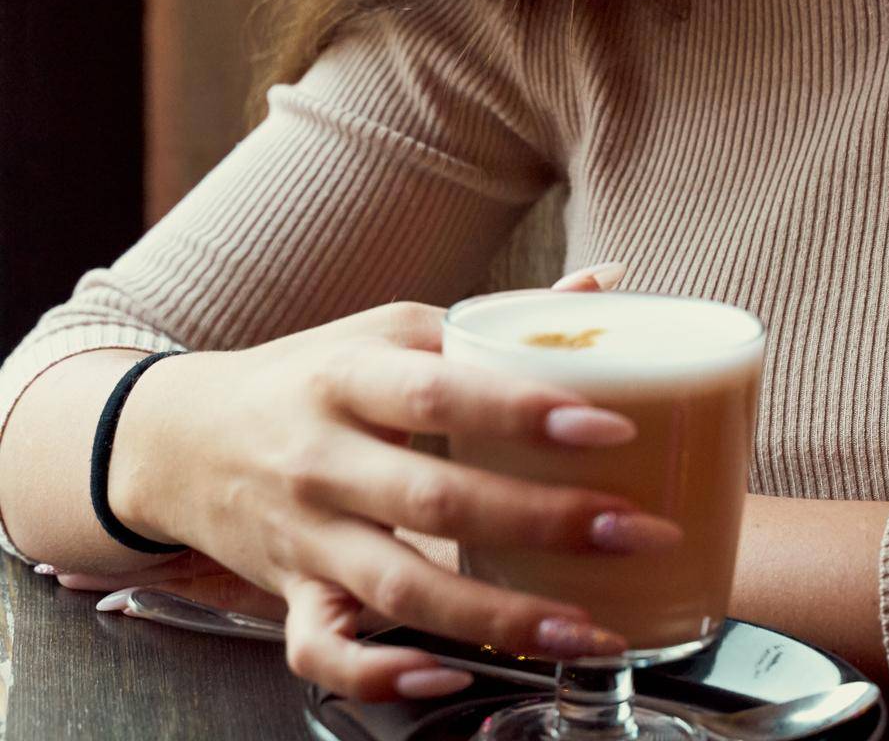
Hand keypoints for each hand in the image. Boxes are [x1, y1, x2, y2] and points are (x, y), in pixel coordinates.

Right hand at [52, 262, 671, 703]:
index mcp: (352, 376)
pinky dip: (386, 675)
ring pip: (402, 590)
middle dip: (544, 520)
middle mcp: (324, 458)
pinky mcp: (288, 596)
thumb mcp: (390, 330)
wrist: (184, 437)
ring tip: (590, 626)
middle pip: (436, 498)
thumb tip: (607, 284)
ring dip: (502, 616)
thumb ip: (498, 321)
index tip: (608, 426)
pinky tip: (457, 673)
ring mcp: (306, 536)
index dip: (525, 411)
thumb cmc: (311, 375)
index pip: (442, 392)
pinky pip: (328, 653)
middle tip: (633, 528)